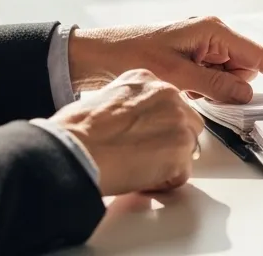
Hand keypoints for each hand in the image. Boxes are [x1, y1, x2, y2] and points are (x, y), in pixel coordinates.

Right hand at [50, 69, 205, 196]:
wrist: (75, 149)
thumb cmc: (77, 130)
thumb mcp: (104, 98)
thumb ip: (130, 105)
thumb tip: (135, 125)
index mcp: (146, 79)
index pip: (170, 103)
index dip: (159, 125)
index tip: (146, 136)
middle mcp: (167, 94)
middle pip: (188, 122)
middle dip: (172, 141)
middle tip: (148, 156)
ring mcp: (177, 122)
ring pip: (188, 147)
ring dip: (170, 161)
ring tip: (140, 169)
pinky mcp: (179, 150)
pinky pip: (182, 174)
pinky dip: (164, 183)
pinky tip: (141, 180)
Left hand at [68, 17, 262, 103]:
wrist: (97, 55)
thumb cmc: (131, 54)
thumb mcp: (177, 75)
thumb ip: (216, 87)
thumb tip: (247, 96)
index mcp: (213, 30)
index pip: (259, 55)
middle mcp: (213, 35)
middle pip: (245, 70)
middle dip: (233, 87)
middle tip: (201, 90)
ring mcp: (204, 47)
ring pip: (230, 79)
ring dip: (215, 90)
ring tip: (184, 86)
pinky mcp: (195, 58)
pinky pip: (214, 80)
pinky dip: (204, 89)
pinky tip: (183, 87)